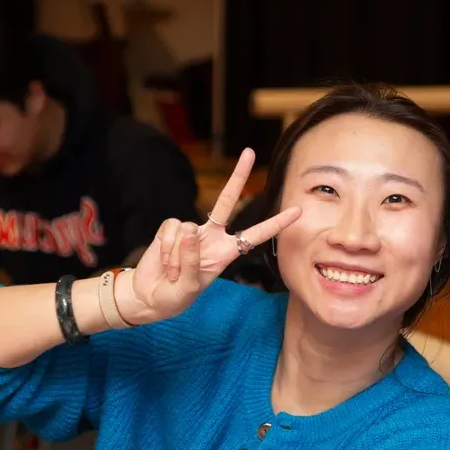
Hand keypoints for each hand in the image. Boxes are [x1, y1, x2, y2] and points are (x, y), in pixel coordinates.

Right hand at [117, 148, 301, 324]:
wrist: (151, 297)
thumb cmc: (176, 296)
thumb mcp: (189, 287)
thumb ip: (192, 261)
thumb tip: (191, 233)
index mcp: (226, 253)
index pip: (256, 235)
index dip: (276, 224)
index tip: (297, 211)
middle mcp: (212, 236)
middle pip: (226, 200)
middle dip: (237, 177)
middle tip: (249, 152)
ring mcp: (191, 231)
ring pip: (188, 229)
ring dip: (177, 256)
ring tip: (174, 272)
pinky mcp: (171, 228)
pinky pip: (170, 229)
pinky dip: (165, 248)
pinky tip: (164, 262)